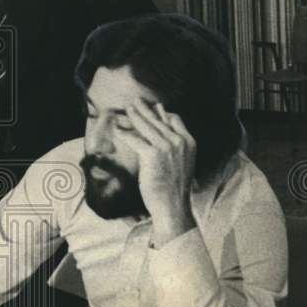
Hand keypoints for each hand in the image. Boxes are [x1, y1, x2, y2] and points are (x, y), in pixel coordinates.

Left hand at [123, 99, 196, 243]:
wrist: (173, 205)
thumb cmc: (174, 187)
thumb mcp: (181, 163)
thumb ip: (175, 146)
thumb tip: (166, 135)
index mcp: (189, 142)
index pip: (176, 119)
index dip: (163, 113)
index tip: (155, 108)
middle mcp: (179, 141)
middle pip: (159, 119)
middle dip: (146, 109)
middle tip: (135, 101)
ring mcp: (166, 146)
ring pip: (147, 126)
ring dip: (135, 115)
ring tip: (126, 109)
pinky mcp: (152, 154)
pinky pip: (135, 138)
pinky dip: (125, 133)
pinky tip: (117, 129)